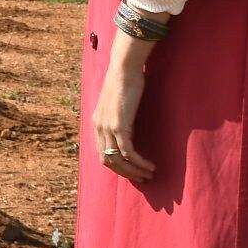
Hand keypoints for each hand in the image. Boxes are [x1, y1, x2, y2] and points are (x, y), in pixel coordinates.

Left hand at [89, 49, 155, 181]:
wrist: (124, 69)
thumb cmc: (125, 82)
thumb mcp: (118, 103)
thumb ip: (119, 116)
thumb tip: (128, 125)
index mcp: (97, 123)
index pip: (102, 153)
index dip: (117, 166)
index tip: (131, 171)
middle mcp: (99, 128)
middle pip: (108, 161)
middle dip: (125, 173)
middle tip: (142, 178)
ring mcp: (107, 127)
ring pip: (118, 160)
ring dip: (134, 171)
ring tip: (149, 175)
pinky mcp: (119, 125)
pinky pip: (128, 152)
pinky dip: (139, 162)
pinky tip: (150, 165)